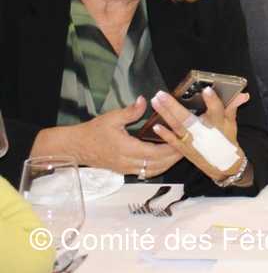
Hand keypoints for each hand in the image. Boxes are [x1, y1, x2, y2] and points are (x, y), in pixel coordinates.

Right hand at [30, 96, 182, 177]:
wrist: (75, 147)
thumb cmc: (93, 131)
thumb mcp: (111, 118)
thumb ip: (130, 111)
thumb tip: (144, 100)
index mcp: (126, 149)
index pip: (154, 153)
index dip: (170, 149)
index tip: (183, 140)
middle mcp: (127, 162)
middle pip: (156, 165)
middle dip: (173, 157)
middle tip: (187, 146)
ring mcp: (125, 169)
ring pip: (151, 171)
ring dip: (167, 164)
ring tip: (179, 153)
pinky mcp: (123, 171)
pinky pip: (144, 172)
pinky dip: (157, 167)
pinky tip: (165, 159)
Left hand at [151, 88, 249, 180]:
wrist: (223, 165)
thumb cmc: (227, 140)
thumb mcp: (232, 123)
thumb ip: (233, 107)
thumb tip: (243, 95)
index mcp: (218, 123)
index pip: (217, 109)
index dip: (212, 100)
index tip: (206, 90)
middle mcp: (204, 132)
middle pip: (188, 118)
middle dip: (173, 105)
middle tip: (161, 94)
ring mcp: (192, 141)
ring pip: (177, 127)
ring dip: (165, 114)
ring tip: (155, 102)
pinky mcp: (185, 149)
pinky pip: (173, 142)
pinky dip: (165, 134)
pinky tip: (155, 126)